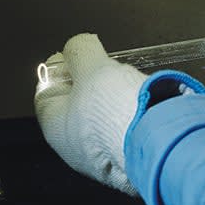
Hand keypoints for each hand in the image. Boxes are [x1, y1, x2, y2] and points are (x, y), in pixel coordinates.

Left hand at [34, 34, 146, 194]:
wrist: (157, 141)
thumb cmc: (116, 111)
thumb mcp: (92, 66)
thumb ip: (81, 51)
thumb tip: (79, 44)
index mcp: (55, 129)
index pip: (47, 94)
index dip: (59, 71)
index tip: (71, 56)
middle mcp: (77, 150)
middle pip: (79, 108)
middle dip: (93, 86)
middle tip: (107, 69)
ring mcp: (107, 159)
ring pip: (108, 122)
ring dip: (119, 102)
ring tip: (133, 86)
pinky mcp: (135, 160)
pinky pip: (132, 133)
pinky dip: (138, 117)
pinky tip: (148, 106)